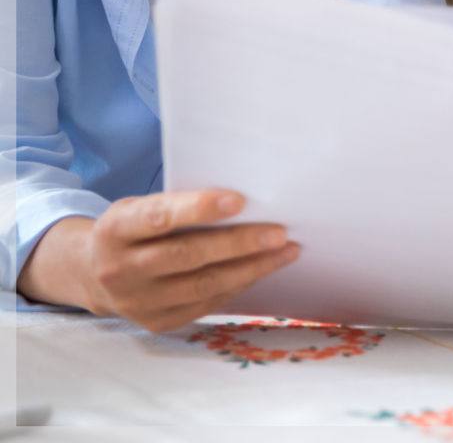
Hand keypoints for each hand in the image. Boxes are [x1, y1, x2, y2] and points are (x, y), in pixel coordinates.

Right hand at [17, 190, 298, 331]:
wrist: (95, 273)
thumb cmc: (134, 228)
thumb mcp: (140, 207)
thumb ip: (178, 205)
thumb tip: (244, 201)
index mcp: (115, 230)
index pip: (159, 217)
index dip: (199, 208)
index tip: (239, 200)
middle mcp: (121, 270)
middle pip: (188, 255)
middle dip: (239, 243)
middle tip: (279, 232)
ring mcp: (137, 302)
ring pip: (203, 285)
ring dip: (251, 268)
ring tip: (285, 251)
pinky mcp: (156, 322)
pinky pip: (205, 304)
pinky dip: (238, 285)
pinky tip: (262, 269)